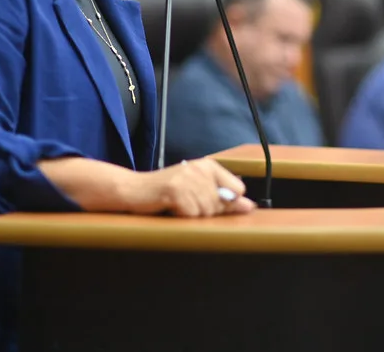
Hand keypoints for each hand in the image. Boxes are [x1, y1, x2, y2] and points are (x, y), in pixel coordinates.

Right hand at [123, 159, 255, 216]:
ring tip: (177, 206)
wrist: (133, 189)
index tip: (207, 203)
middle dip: (205, 211)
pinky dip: (180, 217)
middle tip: (185, 204)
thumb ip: (223, 198)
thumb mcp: (196, 190)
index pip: (238, 189)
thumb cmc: (165, 192)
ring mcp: (188, 179)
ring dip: (191, 215)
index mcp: (209, 166)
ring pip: (206, 211)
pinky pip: (191, 215)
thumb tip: (249, 206)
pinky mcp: (176, 190)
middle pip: (221, 204)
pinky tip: (170, 208)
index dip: (226, 203)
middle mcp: (201, 169)